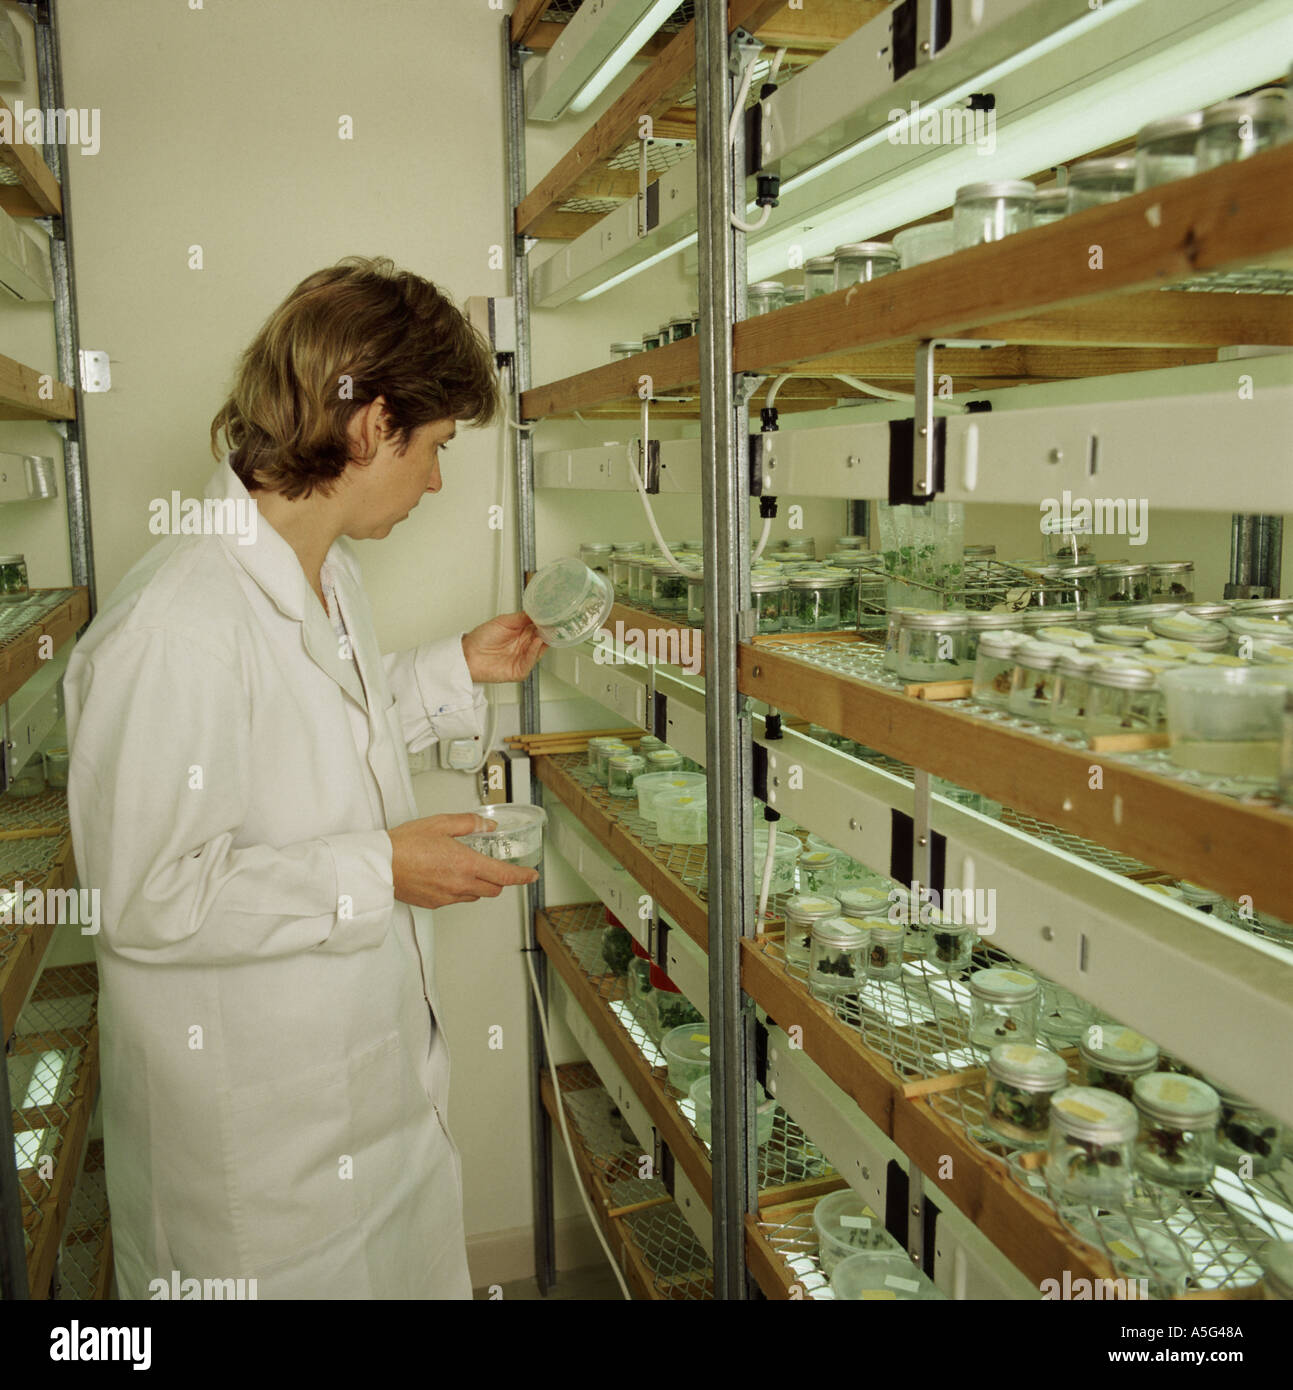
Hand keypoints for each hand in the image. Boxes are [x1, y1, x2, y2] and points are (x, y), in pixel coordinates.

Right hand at [388, 813, 538, 908]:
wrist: (378, 865)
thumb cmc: (404, 844)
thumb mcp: (440, 823)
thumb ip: (469, 823)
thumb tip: (488, 825)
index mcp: (466, 864)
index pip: (505, 876)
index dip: (522, 877)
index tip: (531, 875)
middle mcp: (460, 884)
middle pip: (494, 889)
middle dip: (500, 880)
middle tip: (495, 867)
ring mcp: (447, 897)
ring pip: (475, 896)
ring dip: (479, 885)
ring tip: (466, 869)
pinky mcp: (435, 904)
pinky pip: (457, 900)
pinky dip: (460, 890)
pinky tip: (447, 876)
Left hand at [461, 612, 545, 683]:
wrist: (468, 654)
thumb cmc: (481, 638)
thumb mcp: (504, 621)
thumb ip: (521, 617)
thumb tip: (536, 612)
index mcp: (522, 633)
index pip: (540, 628)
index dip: (546, 622)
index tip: (552, 616)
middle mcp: (524, 646)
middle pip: (543, 639)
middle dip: (549, 632)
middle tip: (554, 624)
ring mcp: (522, 658)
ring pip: (539, 650)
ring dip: (544, 641)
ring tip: (545, 631)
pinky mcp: (519, 670)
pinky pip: (530, 662)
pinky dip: (535, 652)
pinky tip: (536, 642)